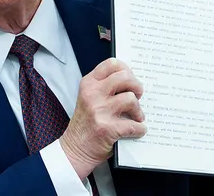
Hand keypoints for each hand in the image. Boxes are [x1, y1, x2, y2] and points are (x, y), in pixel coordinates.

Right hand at [60, 58, 146, 178]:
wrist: (74, 149)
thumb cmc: (85, 123)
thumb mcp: (88, 98)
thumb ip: (104, 87)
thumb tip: (131, 80)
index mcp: (88, 83)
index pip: (112, 64)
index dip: (127, 70)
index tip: (130, 78)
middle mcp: (92, 94)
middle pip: (125, 77)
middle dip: (136, 86)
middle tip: (137, 95)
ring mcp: (99, 110)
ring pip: (131, 99)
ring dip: (138, 110)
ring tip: (136, 116)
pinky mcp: (107, 128)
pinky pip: (133, 124)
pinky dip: (140, 129)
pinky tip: (138, 130)